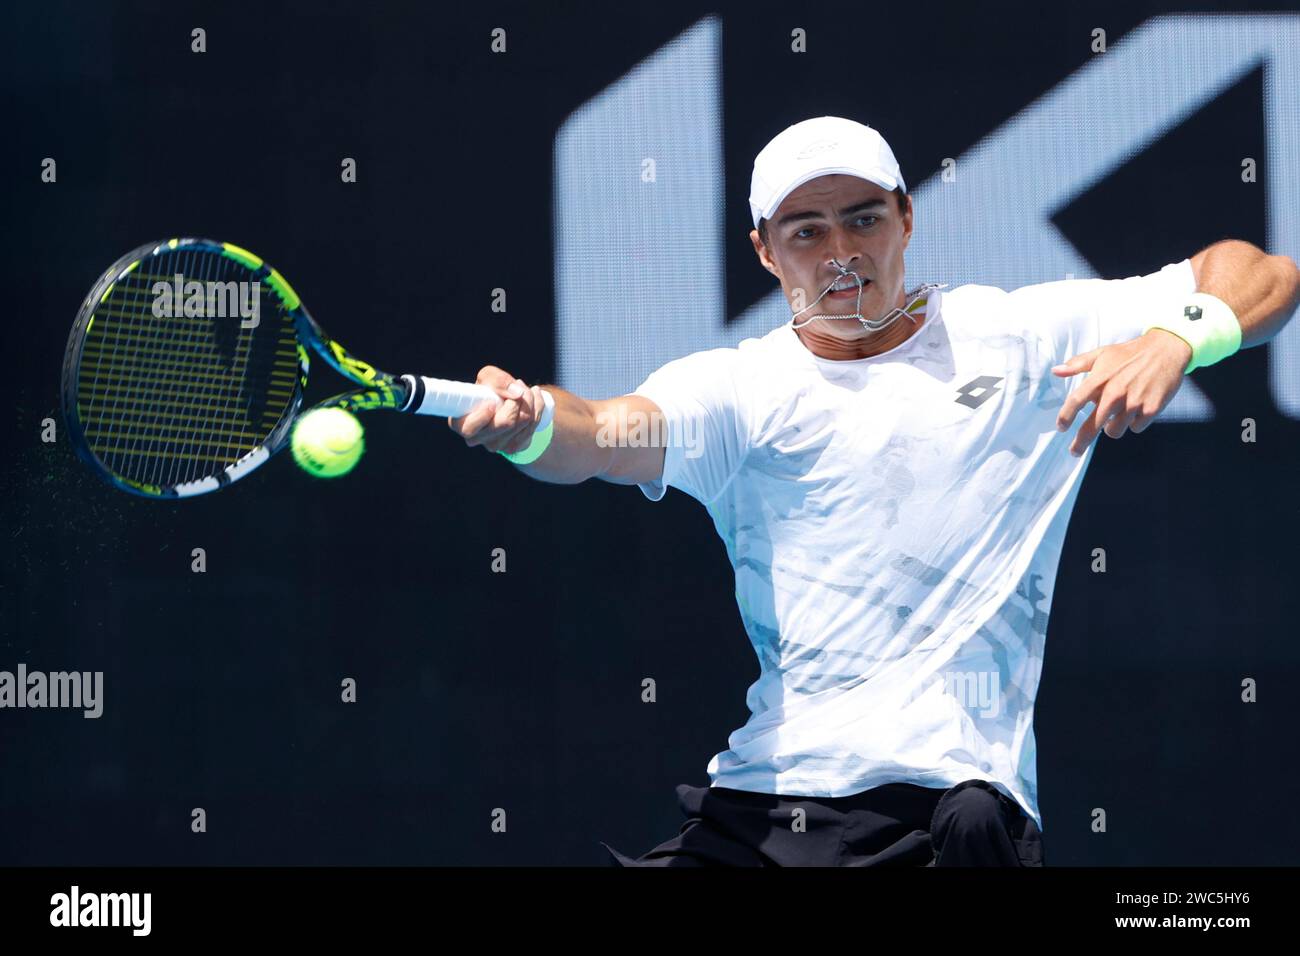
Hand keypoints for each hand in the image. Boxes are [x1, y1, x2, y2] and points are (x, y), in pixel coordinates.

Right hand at [448, 365, 545, 454]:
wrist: (504, 403)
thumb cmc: (489, 389)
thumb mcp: (488, 377)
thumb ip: (497, 380)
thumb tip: (516, 393)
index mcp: (462, 423)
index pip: (469, 428)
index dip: (483, 416)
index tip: (492, 403)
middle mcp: (477, 439)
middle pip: (506, 422)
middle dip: (518, 398)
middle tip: (518, 384)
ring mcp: (496, 446)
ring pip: (524, 421)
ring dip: (530, 399)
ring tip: (525, 389)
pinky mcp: (514, 448)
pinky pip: (534, 424)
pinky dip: (538, 406)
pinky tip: (534, 396)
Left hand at [1052, 330, 1191, 455]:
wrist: (1166, 350)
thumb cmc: (1130, 353)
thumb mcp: (1102, 353)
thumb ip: (1077, 364)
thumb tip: (1056, 371)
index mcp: (1100, 379)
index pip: (1075, 401)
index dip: (1065, 417)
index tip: (1061, 428)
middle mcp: (1115, 393)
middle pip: (1092, 426)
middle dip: (1081, 442)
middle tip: (1074, 451)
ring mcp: (1133, 402)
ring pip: (1114, 431)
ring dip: (1113, 427)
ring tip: (1118, 414)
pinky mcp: (1151, 409)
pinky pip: (1135, 427)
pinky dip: (1134, 422)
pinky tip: (1138, 409)